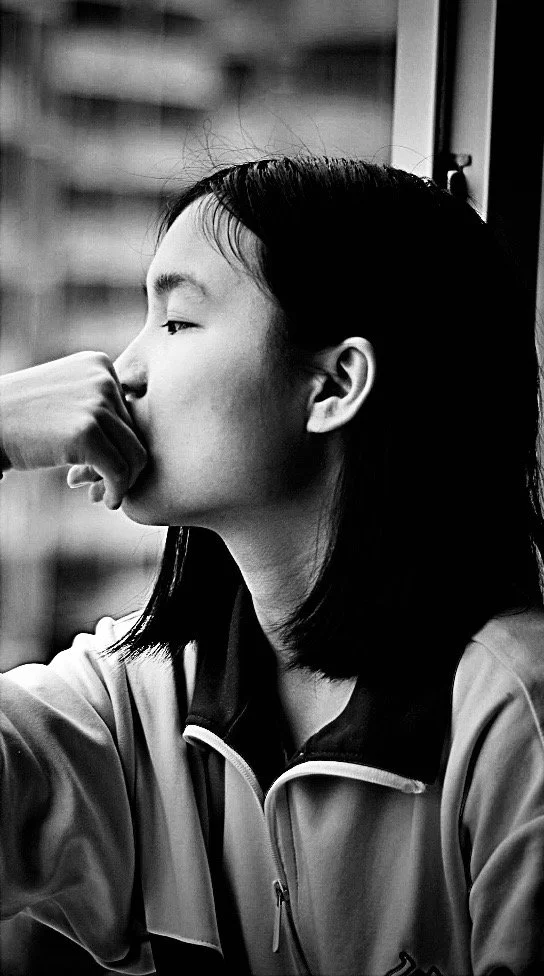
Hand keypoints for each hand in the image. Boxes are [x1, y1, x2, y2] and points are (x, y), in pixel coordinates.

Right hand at [0, 351, 146, 508]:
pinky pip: (120, 471)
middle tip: (100, 487)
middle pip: (135, 434)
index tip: (97, 466)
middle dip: (122, 466)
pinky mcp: (87, 433)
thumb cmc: (20, 419)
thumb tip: (138, 455)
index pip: (130, 413)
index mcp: (99, 365)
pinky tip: (105, 500)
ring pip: (135, 455)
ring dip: (123, 482)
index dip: (119, 445)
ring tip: (103, 495)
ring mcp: (96, 404)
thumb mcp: (65, 399)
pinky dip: (117, 491)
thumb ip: (100, 412)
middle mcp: (103, 379)